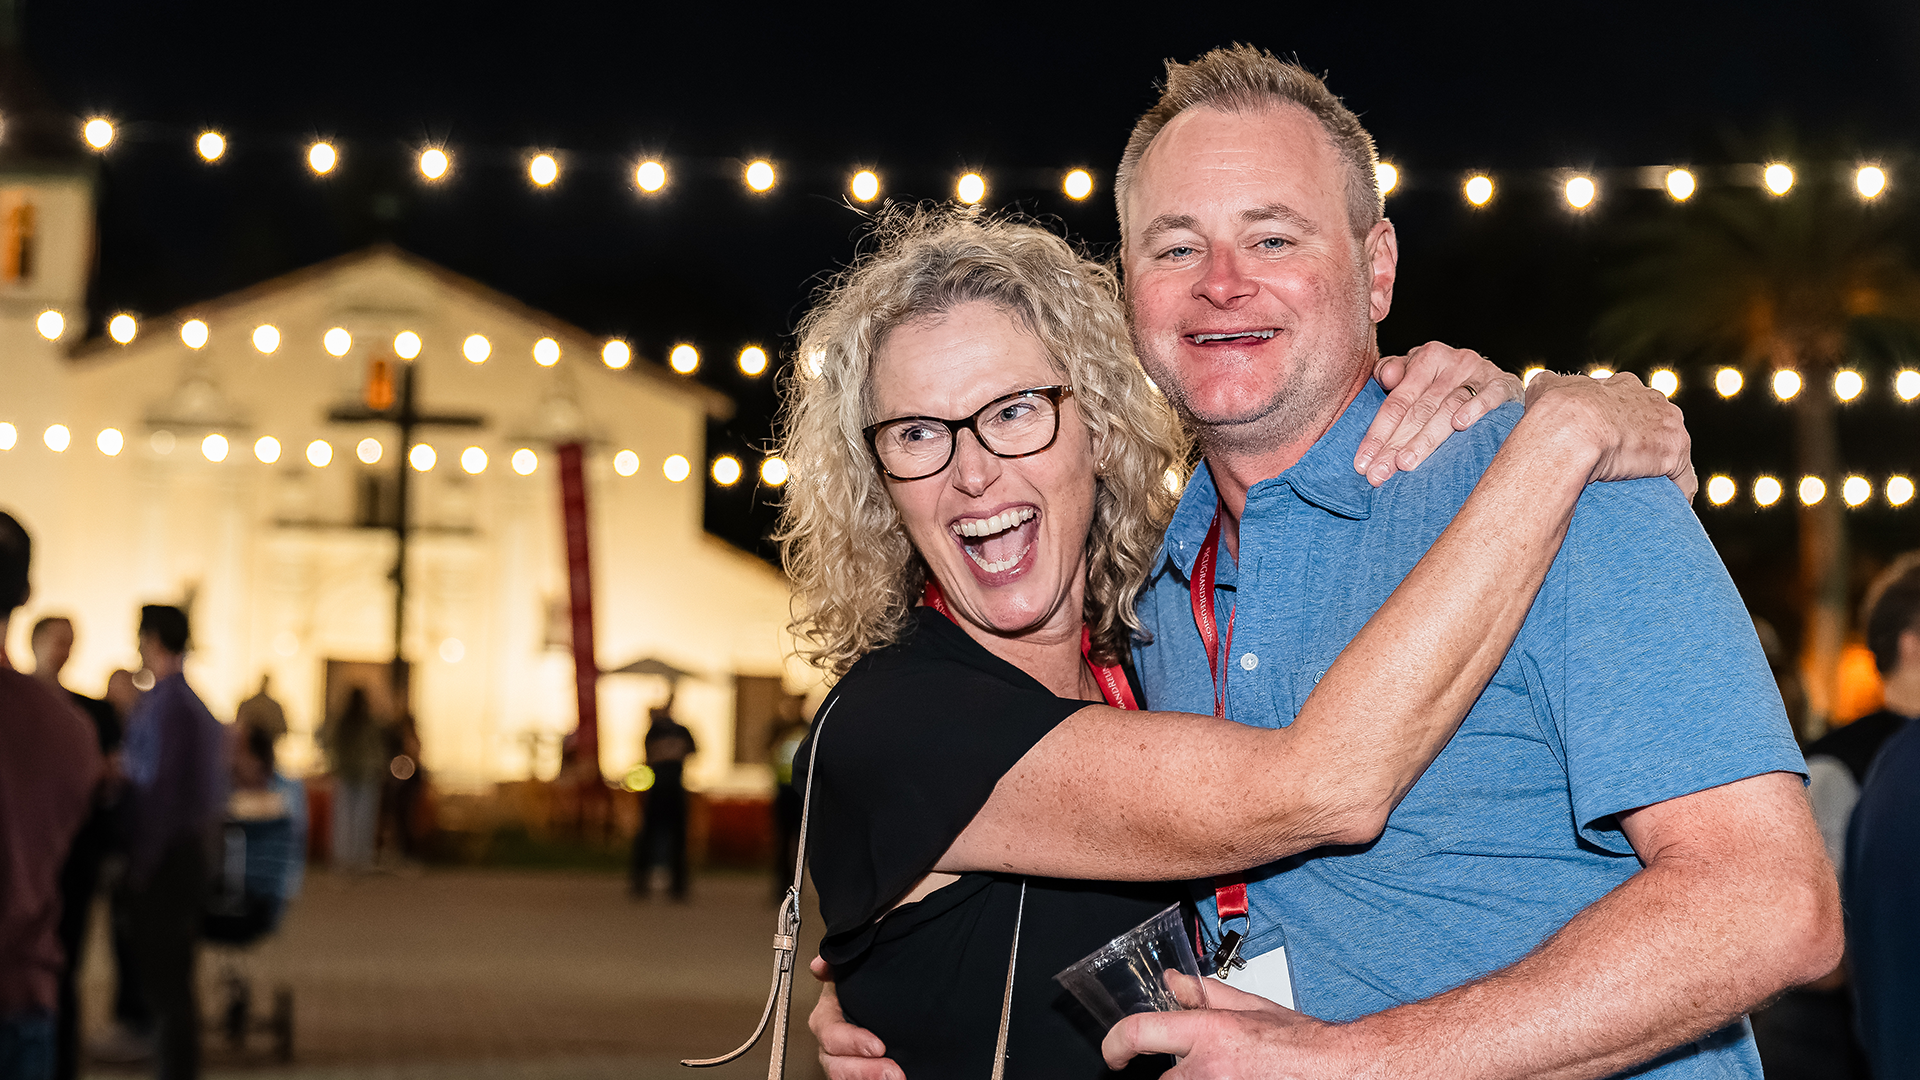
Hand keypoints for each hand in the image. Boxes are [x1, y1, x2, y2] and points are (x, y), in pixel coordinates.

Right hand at [808, 956, 901, 1079]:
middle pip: (837, 1065)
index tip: (878, 1046)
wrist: (884, 1003)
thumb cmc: (863, 988)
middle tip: (892, 1072)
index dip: (851, 1041)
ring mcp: (844, 1060)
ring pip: (846, 1077)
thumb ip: (838, 967)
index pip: (831, 1033)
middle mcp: (833, 1042)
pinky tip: (896, 1078)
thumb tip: (820, 965)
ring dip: (869, 1078)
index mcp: (828, 1016)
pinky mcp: (859, 1071)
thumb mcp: (852, 971)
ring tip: (896, 1078)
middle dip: (864, 1071)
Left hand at [1103, 977, 1349, 1078]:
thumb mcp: (1249, 1006)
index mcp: (1208, 1034)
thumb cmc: (1300, 1043)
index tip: (1114, 1055)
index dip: (1116, 1045)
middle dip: (1180, 1071)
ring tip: (1232, 1072)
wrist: (1334, 1070)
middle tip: (1210, 1065)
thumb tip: (1172, 982)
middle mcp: (1207, 1069)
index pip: (1140, 1033)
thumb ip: (1203, 995)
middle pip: (1164, 1078)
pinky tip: (1239, 1077)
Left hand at [1356, 343, 1522, 485]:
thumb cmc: (1447, 380)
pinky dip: (1475, 409)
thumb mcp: (1418, 371)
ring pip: (1447, 408)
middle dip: (1395, 445)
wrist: (1497, 378)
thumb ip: (1394, 372)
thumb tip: (1384, 377)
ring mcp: (1480, 372)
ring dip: (1426, 438)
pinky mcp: (1505, 383)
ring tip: (1406, 464)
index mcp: (1427, 357)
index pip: (1397, 401)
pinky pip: (1490, 396)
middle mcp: (1453, 362)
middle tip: (1378, 474)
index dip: (1378, 433)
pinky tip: (1460, 426)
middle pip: (1419, 409)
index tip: (1363, 463)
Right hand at [1523, 371, 1696, 499]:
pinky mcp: (1675, 453)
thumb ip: (1549, 386)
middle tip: (1620, 467)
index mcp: (1623, 385)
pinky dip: (1675, 492)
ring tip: (1642, 493)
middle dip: (1643, 442)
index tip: (1607, 442)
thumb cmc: (1555, 412)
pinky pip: (1682, 478)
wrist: (1571, 432)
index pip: (1629, 404)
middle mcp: (1651, 398)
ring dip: (1660, 469)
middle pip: (1655, 424)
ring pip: (1671, 450)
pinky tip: (1663, 507)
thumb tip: (1543, 393)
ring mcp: (1668, 425)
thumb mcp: (1543, 387)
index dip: (1618, 423)